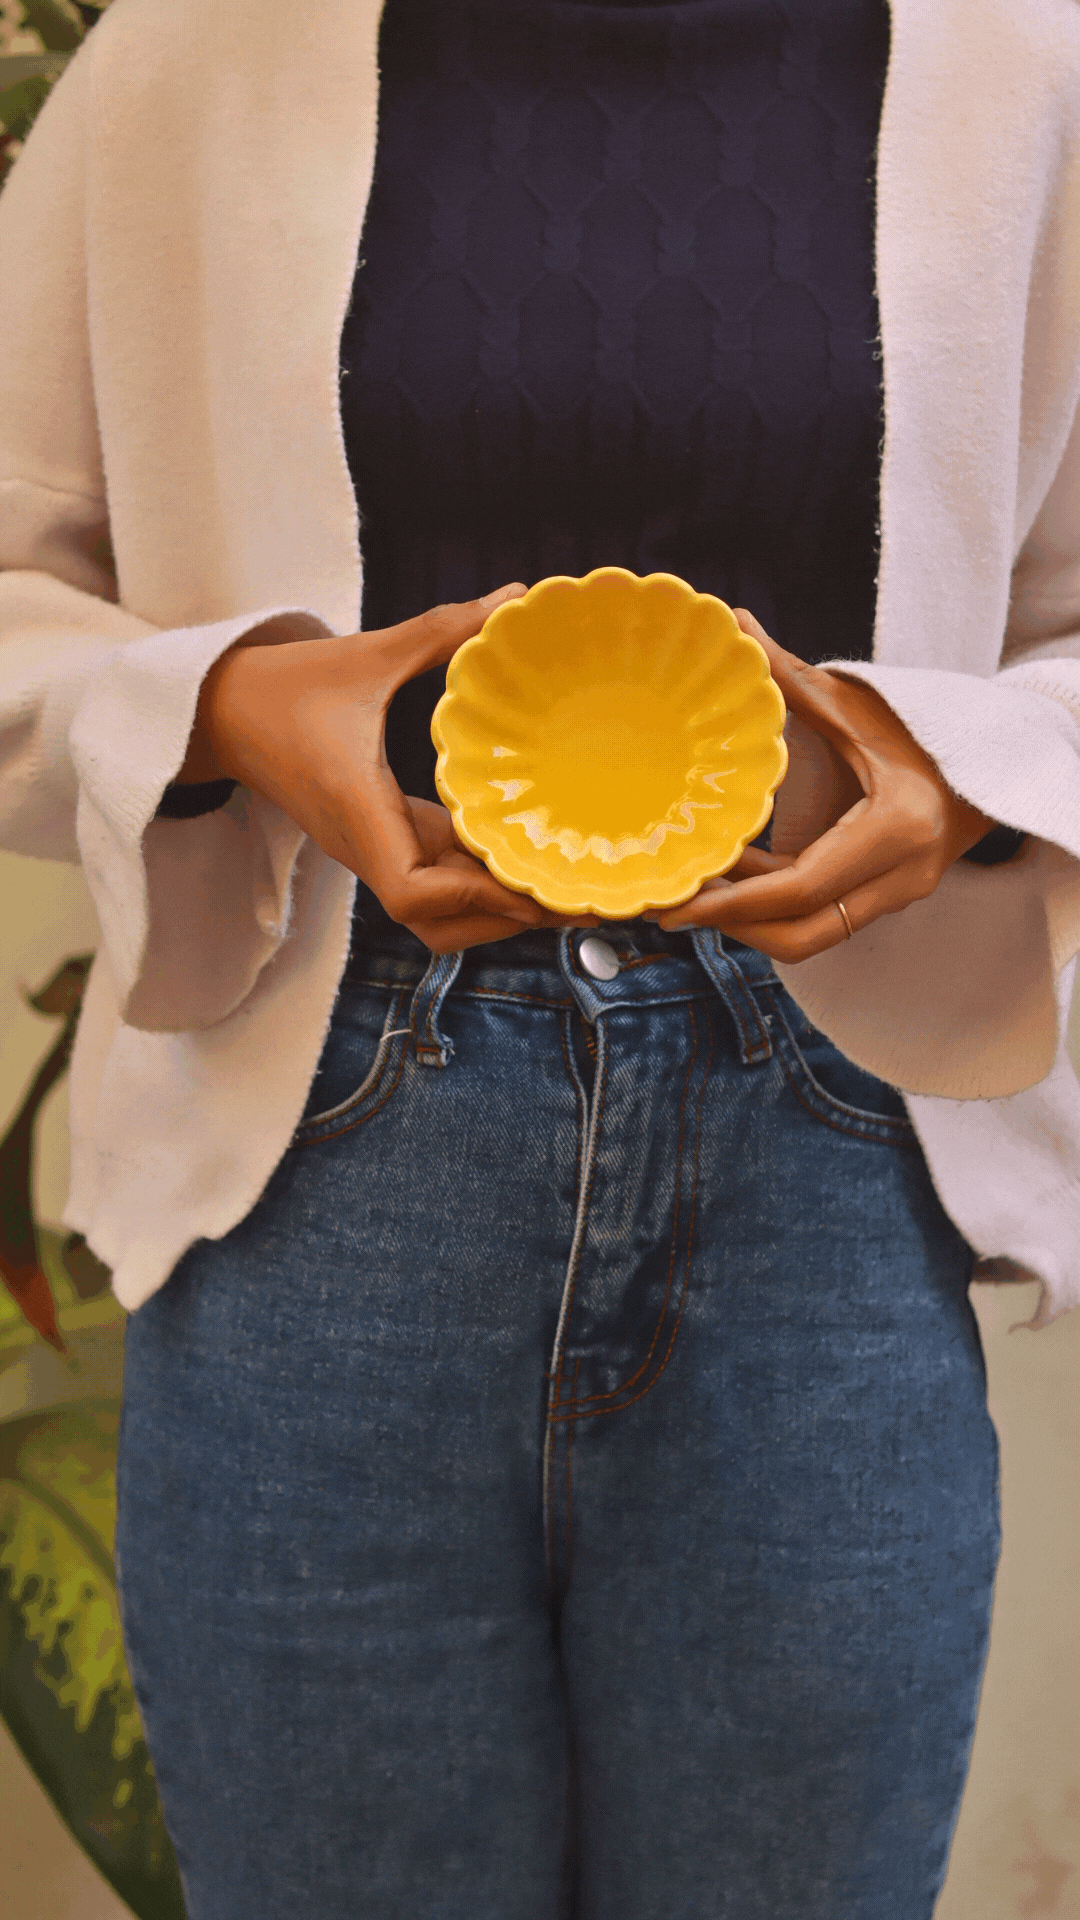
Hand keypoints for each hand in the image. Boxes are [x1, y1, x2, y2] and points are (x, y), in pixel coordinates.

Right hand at [191, 587, 589, 951]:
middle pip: (436, 923)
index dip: (474, 899)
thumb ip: (442, 631)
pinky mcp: (375, 838)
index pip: (413, 892)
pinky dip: (474, 878)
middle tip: (574, 895)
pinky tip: (519, 852)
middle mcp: (364, 844)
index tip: (529, 885)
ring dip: (490, 908)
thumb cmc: (283, 686)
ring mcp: (369, 847)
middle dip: (502, 918)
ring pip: (435, 911)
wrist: (218, 711)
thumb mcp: (367, 654)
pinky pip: (430, 878)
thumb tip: (514, 596)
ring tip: (555, 884)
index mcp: (358, 809)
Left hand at [657, 609, 994, 961]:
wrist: (995, 758)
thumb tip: (736, 623)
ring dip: (752, 920)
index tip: (683, 903)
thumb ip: (792, 675)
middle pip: (803, 935)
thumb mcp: (856, 704)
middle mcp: (901, 876)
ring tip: (698, 888)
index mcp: (895, 830)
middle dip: (734, 928)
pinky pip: (823, 917)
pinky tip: (736, 873)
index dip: (736, 902)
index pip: (802, 886)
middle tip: (675, 909)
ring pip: (811, 937)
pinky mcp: (887, 897)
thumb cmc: (924, 726)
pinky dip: (776, 903)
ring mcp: (898, 894)